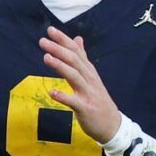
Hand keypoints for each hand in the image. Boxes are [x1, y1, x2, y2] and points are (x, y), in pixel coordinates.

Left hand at [37, 27, 123, 143]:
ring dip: (60, 66)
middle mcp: (89, 79)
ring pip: (74, 76)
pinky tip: (51, 92)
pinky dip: (63, 96)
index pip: (76, 51)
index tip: (50, 30)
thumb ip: (83, 58)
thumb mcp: (92, 76)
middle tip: (42, 41)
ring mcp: (88, 93)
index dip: (63, 40)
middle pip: (74, 60)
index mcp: (89, 71)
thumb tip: (78, 38)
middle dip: (58, 49)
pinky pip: (73, 101)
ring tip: (46, 58)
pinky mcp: (85, 108)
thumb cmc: (98, 100)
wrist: (112, 125)